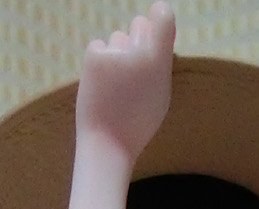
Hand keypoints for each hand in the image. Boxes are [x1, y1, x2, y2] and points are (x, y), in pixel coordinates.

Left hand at [76, 3, 175, 160]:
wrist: (108, 144)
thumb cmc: (136, 125)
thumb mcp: (161, 96)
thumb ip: (161, 65)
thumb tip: (159, 39)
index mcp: (160, 63)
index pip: (163, 16)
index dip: (160, 14)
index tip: (158, 15)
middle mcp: (140, 53)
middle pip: (139, 23)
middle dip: (136, 38)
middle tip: (131, 67)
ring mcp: (116, 53)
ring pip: (117, 38)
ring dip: (116, 54)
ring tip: (115, 86)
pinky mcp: (95, 57)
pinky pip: (98, 47)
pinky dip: (98, 62)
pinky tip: (100, 86)